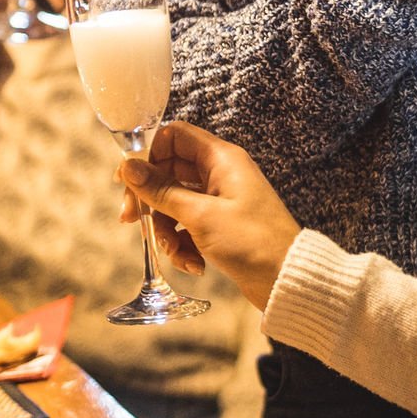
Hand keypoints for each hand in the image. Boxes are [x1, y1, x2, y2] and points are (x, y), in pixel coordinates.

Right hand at [114, 121, 300, 308]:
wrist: (288, 280)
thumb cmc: (253, 242)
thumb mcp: (199, 215)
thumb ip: (161, 190)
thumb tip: (128, 167)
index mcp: (221, 159)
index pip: (174, 137)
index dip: (148, 154)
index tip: (128, 180)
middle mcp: (220, 174)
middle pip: (168, 172)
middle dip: (149, 199)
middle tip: (131, 219)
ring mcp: (220, 200)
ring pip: (174, 203)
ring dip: (165, 229)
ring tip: (174, 252)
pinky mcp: (220, 224)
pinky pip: (187, 225)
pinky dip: (182, 244)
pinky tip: (192, 263)